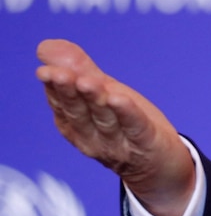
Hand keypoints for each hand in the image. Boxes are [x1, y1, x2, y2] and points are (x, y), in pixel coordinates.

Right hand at [36, 39, 194, 215]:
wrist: (159, 168)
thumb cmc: (127, 126)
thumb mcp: (102, 95)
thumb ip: (78, 70)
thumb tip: (45, 46)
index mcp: (78, 124)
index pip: (62, 104)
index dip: (54, 87)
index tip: (46, 71)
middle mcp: (93, 137)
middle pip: (79, 112)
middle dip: (68, 92)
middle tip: (59, 74)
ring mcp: (119, 143)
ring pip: (105, 119)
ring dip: (95, 100)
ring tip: (87, 81)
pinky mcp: (146, 144)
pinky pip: (135, 127)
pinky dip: (127, 113)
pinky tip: (120, 98)